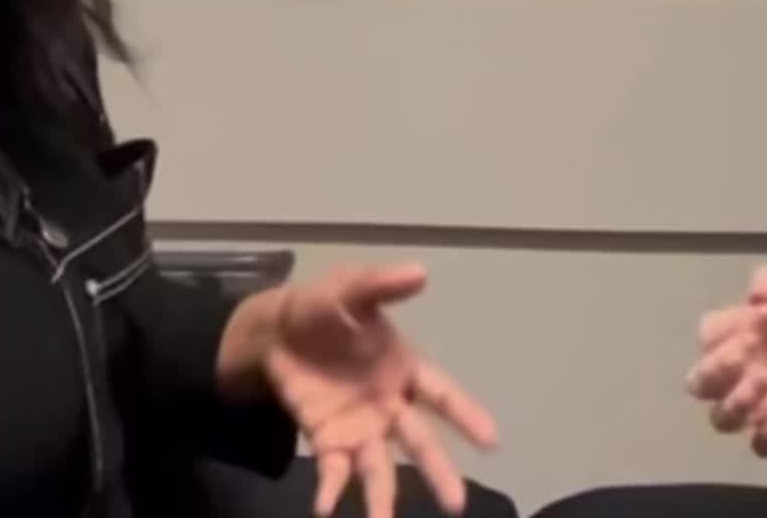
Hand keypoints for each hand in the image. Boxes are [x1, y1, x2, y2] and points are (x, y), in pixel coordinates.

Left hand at [257, 264, 497, 517]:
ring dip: (382, 498)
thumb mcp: (350, 288)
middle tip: (457, 505)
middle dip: (438, 471)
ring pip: (379, 468)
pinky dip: (331, 490)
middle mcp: (388, 405)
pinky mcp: (326, 441)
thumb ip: (381, 284)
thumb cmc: (322, 307)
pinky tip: (325, 509)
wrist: (274, 331)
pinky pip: (332, 471)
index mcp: (402, 367)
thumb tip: (420, 273)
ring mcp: (359, 428)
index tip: (492, 441)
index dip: (466, 415)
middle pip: (419, 441)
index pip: (440, 393)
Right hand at [686, 263, 766, 456]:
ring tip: (765, 384)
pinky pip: (758, 446)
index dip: (721, 332)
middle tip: (744, 357)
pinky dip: (765, 437)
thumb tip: (756, 295)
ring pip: (720, 418)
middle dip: (713, 372)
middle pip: (697, 381)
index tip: (754, 322)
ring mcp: (755, 405)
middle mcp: (736, 372)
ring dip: (734, 405)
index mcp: (736, 334)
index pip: (707, 335)